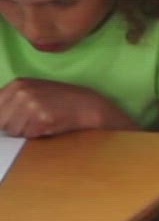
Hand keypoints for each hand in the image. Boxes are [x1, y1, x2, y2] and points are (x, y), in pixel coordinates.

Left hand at [0, 78, 132, 136]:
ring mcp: (32, 105)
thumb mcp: (32, 91)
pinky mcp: (42, 119)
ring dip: (25, 131)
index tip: (13, 119)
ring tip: (41, 122)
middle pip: (1, 122)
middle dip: (13, 125)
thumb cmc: (60, 100)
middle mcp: (23, 92)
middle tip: (32, 120)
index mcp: (18, 84)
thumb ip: (10, 100)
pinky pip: (28, 135)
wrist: (88, 105)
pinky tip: (48, 126)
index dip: (3, 117)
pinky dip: (37, 134)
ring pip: (13, 131)